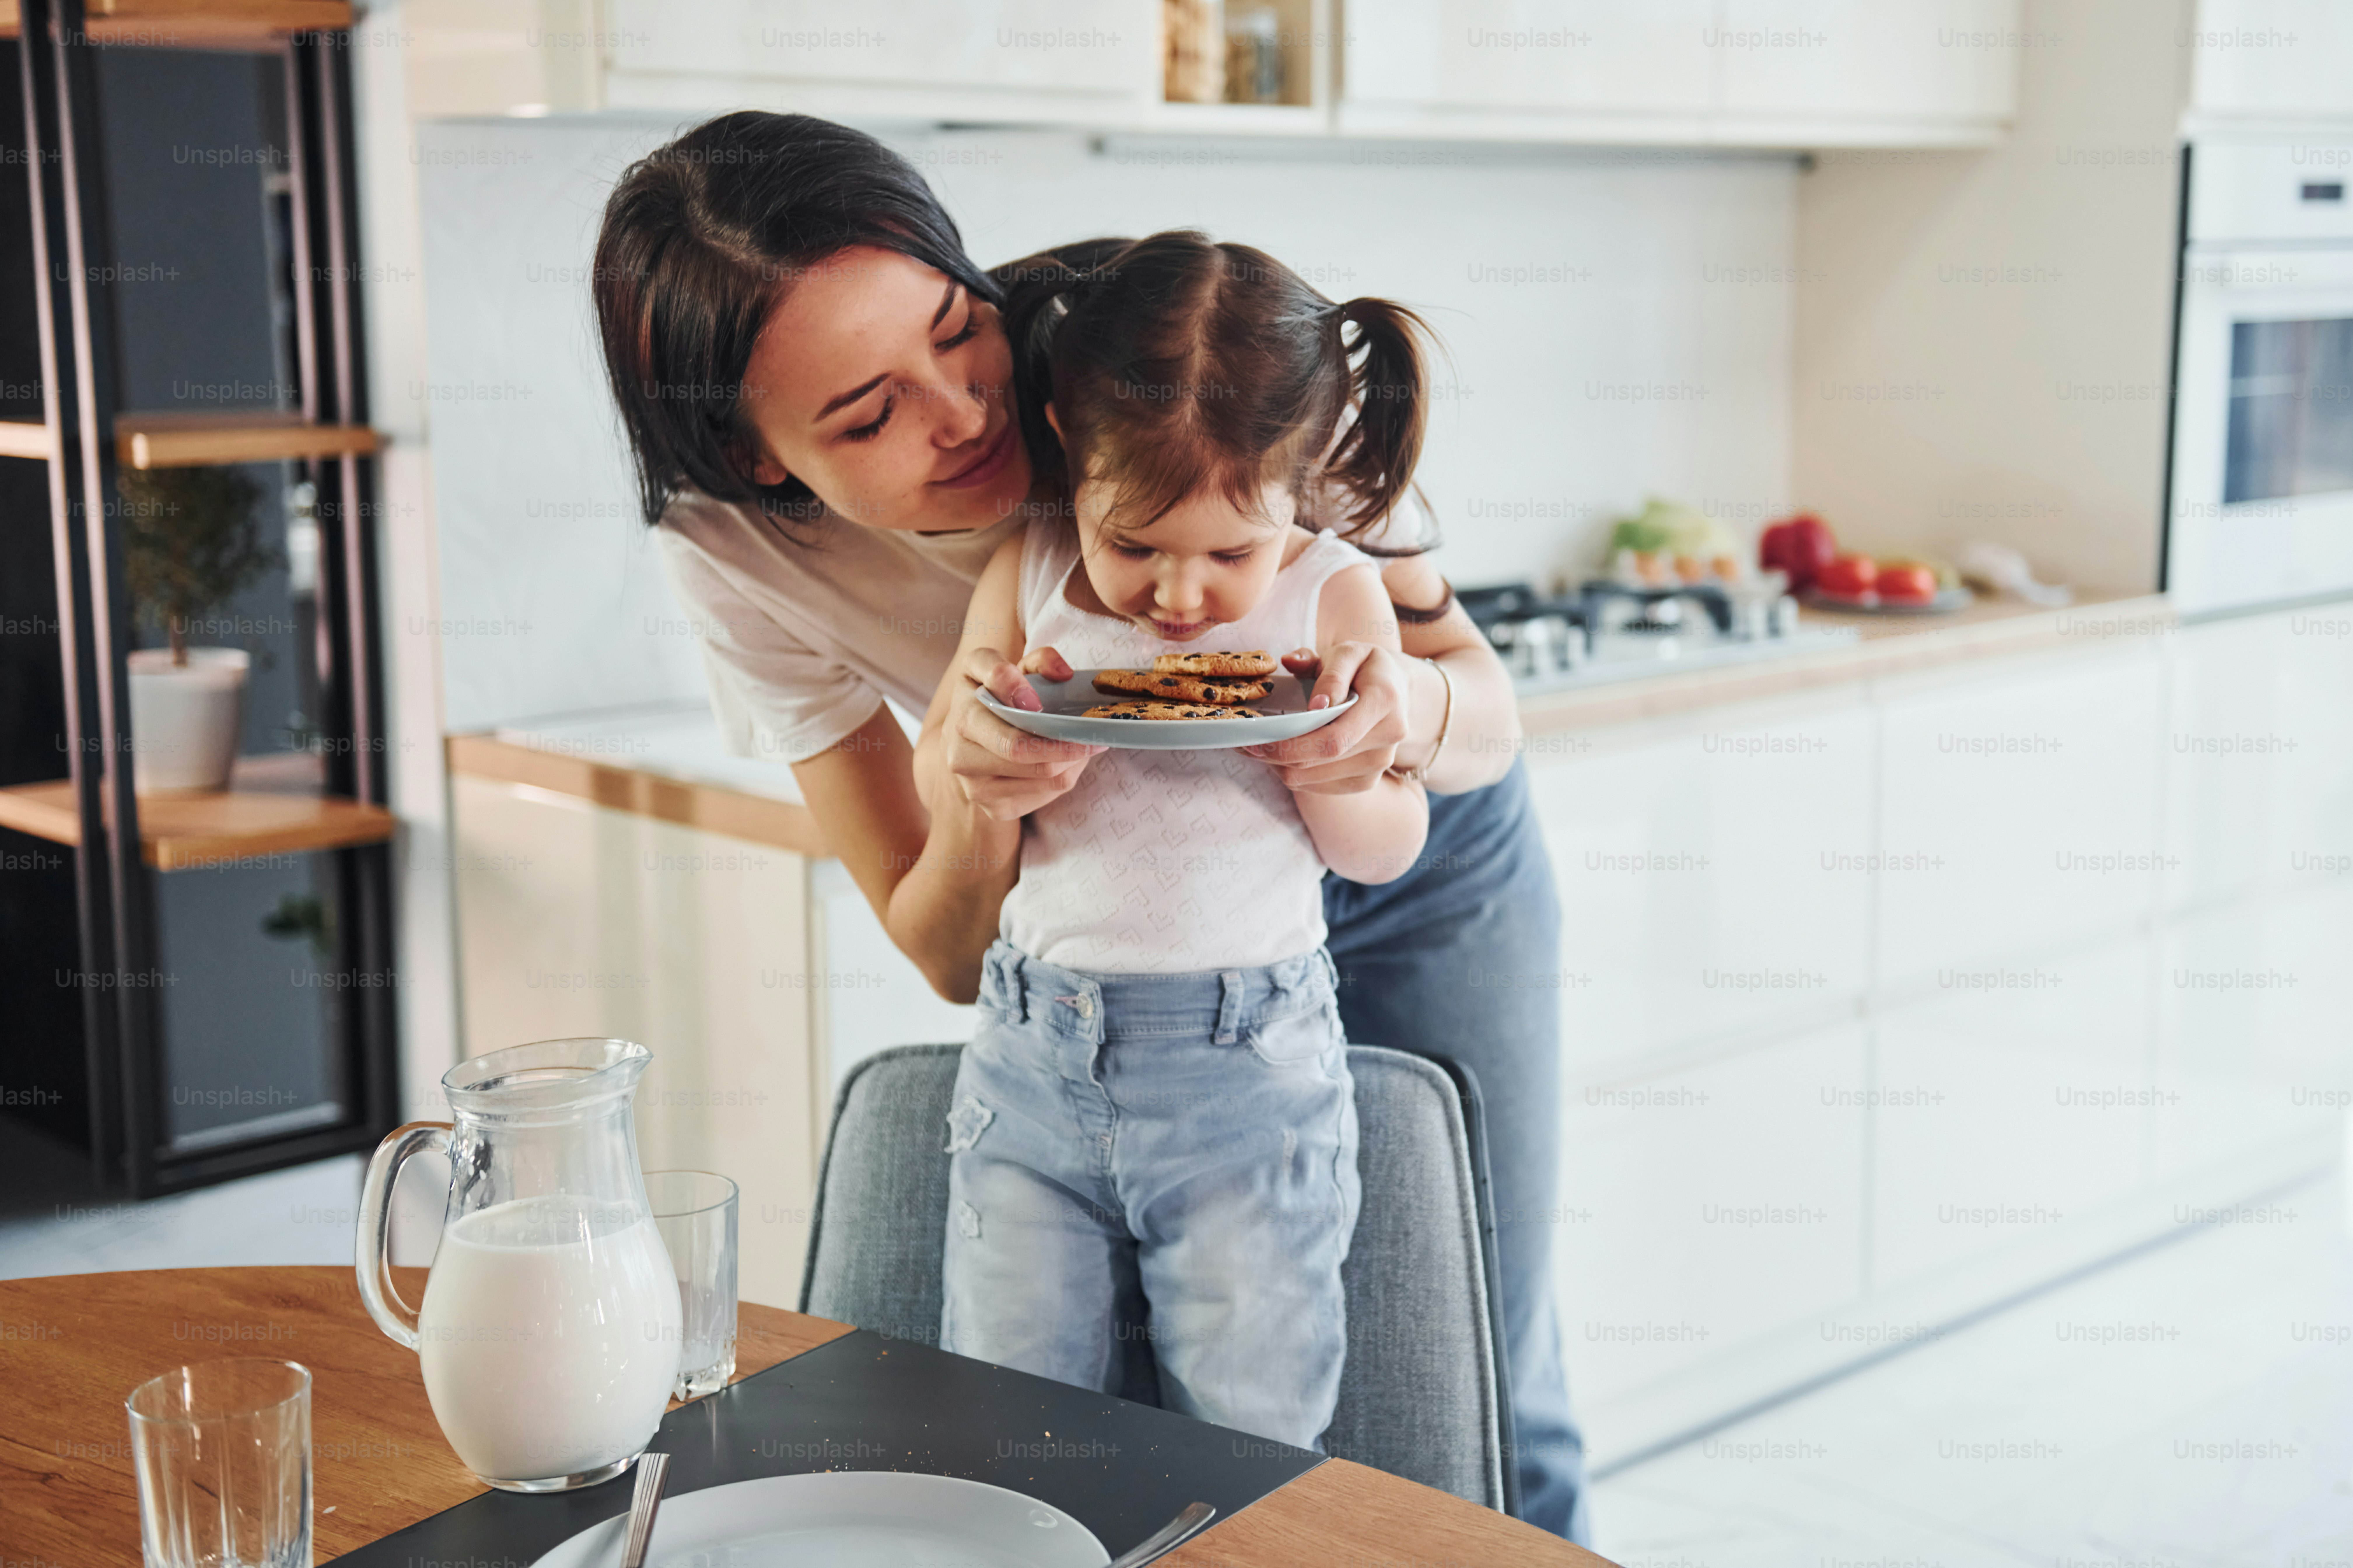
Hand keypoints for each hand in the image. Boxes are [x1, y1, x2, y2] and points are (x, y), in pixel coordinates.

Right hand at [942, 645, 1103, 819]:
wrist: (971, 751)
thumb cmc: (1002, 705)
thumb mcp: (1015, 673)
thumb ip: (1039, 660)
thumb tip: (1063, 674)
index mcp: (965, 695)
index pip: (993, 681)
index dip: (1018, 687)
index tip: (1041, 699)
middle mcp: (958, 739)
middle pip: (1019, 746)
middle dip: (1065, 742)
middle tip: (1094, 736)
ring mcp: (971, 778)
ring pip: (1040, 773)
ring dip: (1071, 760)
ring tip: (1081, 747)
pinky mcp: (991, 806)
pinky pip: (1043, 795)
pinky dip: (1064, 777)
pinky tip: (1064, 765)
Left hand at [1240, 644, 1409, 794]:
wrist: (1400, 691)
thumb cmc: (1367, 667)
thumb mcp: (1349, 652)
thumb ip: (1327, 668)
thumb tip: (1306, 688)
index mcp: (1384, 702)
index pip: (1333, 739)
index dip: (1291, 745)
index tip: (1256, 739)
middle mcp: (1387, 740)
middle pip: (1318, 762)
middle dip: (1275, 755)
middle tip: (1245, 744)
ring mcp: (1378, 766)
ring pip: (1312, 779)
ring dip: (1280, 765)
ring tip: (1261, 746)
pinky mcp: (1366, 781)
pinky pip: (1318, 786)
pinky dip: (1295, 772)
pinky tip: (1285, 753)